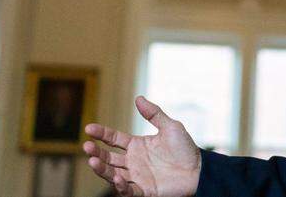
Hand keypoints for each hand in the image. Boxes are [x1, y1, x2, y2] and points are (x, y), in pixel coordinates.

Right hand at [83, 96, 200, 196]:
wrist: (199, 170)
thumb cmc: (185, 149)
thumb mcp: (170, 127)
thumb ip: (154, 114)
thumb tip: (138, 98)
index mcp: (136, 145)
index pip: (113, 139)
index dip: (101, 134)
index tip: (88, 128)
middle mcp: (133, 162)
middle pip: (108, 157)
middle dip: (96, 152)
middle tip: (86, 147)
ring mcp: (137, 177)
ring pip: (112, 174)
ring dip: (101, 169)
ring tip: (93, 161)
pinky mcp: (144, 191)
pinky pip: (128, 190)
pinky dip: (120, 186)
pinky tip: (117, 178)